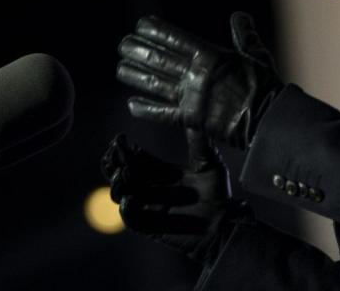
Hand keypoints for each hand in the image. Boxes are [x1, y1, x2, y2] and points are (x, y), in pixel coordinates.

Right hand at [100, 131, 239, 263]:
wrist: (225, 221)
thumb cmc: (218, 192)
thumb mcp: (209, 163)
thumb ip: (199, 142)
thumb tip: (195, 114)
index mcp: (162, 172)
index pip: (137, 159)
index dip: (126, 150)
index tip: (120, 138)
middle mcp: (152, 188)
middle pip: (123, 174)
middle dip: (115, 163)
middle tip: (114, 152)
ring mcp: (149, 207)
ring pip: (121, 194)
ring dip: (118, 183)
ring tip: (124, 173)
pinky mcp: (151, 227)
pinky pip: (132, 219)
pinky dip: (127, 209)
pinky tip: (130, 199)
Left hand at [116, 12, 282, 147]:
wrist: (268, 119)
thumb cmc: (265, 86)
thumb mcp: (256, 55)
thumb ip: (244, 35)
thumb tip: (239, 16)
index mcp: (211, 57)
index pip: (177, 40)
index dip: (157, 31)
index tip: (141, 24)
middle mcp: (196, 75)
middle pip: (160, 60)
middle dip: (139, 50)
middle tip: (123, 44)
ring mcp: (191, 98)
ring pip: (155, 84)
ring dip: (136, 75)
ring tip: (121, 68)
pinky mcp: (191, 119)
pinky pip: (163, 113)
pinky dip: (146, 109)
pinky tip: (132, 104)